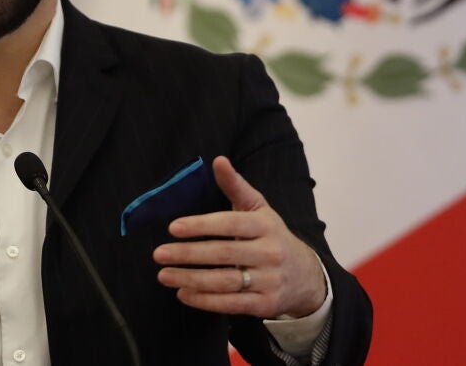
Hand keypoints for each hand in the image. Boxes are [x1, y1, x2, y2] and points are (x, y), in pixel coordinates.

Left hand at [152, 156, 326, 317]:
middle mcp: (270, 252)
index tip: (172, 227)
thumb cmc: (271, 236)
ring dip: (190, 279)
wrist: (306, 276)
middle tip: (159, 254)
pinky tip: (183, 293)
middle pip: (223, 253)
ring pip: (225, 281)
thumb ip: (235, 185)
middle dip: (187, 254)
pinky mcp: (266, 304)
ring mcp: (270, 280)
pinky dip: (205, 301)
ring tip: (164, 275)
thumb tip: (218, 160)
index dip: (200, 225)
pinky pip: (232, 304)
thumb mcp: (258, 208)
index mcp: (265, 225)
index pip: (229, 223)